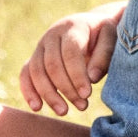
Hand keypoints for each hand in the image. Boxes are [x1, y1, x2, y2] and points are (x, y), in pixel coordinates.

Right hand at [19, 1, 124, 115]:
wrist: (92, 25)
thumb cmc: (104, 34)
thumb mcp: (112, 38)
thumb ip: (104, 56)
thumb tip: (92, 79)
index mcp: (73, 26)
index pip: (71, 53)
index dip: (77, 75)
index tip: (87, 94)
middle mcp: (52, 35)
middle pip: (52, 65)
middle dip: (66, 88)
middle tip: (82, 106)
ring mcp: (40, 46)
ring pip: (36, 71)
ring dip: (48, 94)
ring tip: (64, 111)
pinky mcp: (34, 57)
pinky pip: (25, 74)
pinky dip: (28, 91)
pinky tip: (37, 107)